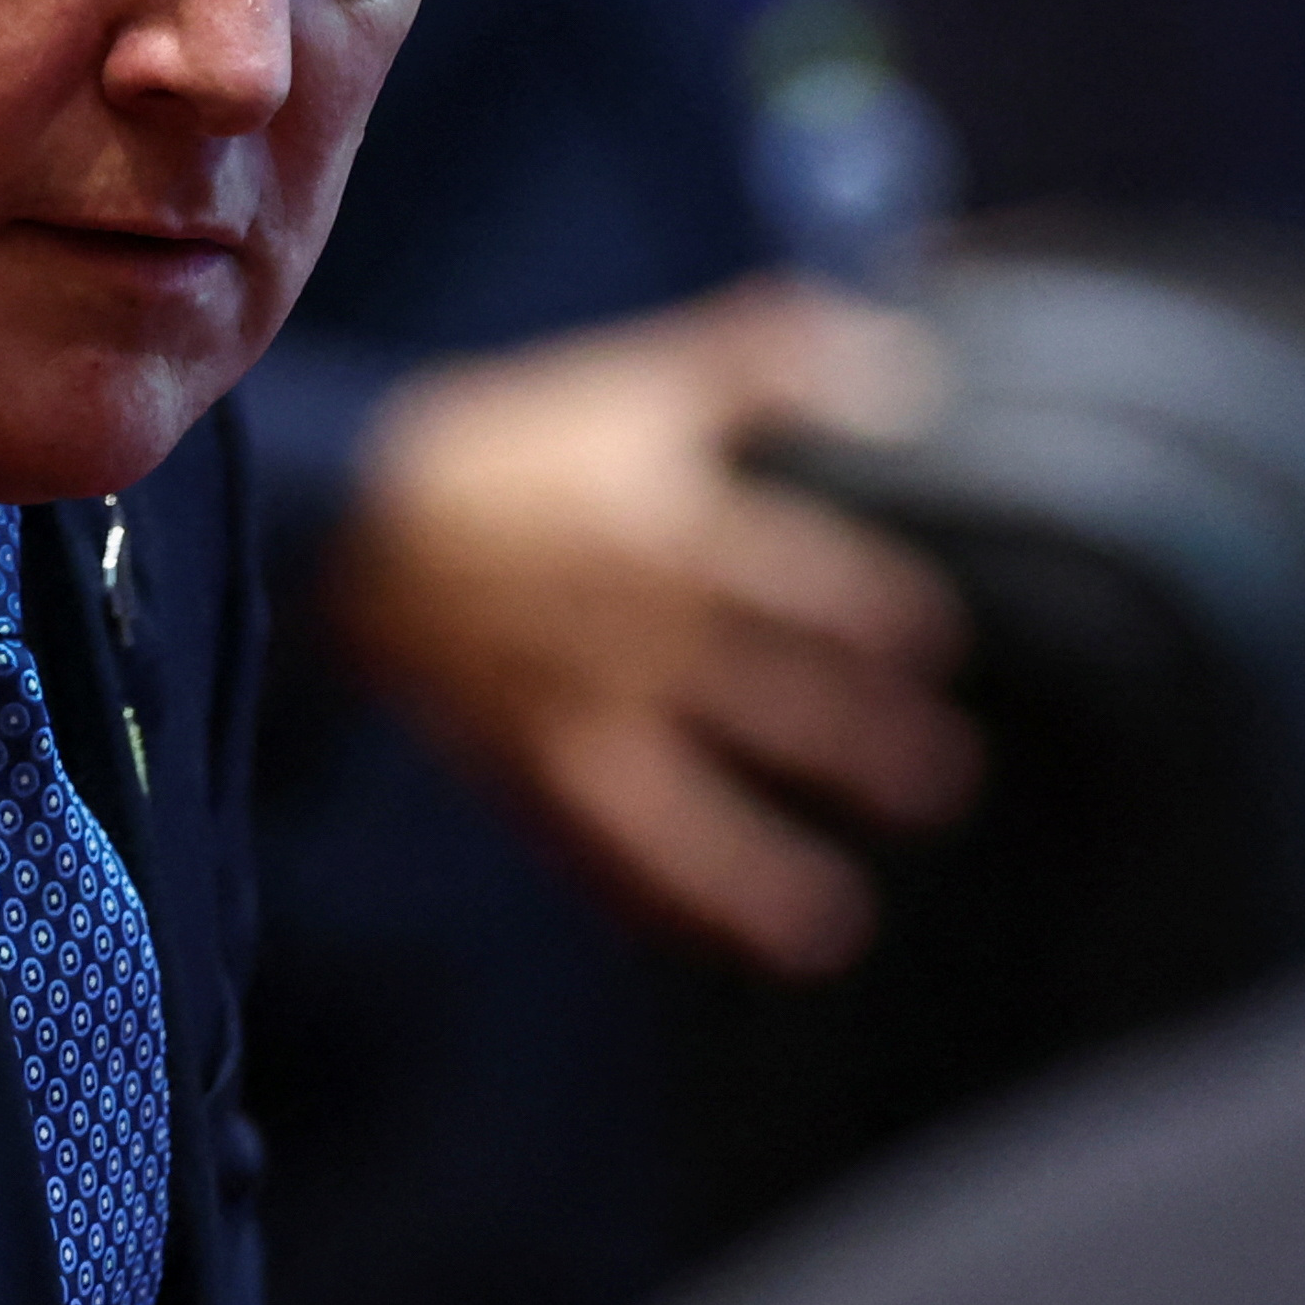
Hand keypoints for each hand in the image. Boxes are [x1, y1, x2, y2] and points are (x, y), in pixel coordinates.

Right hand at [324, 277, 974, 977]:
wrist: (359, 520)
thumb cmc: (513, 445)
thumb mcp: (644, 379)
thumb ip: (771, 362)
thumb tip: (905, 365)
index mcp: (673, 537)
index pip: (803, 583)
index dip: (876, 615)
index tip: (936, 644)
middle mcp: (638, 640)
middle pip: (771, 703)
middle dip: (863, 748)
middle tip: (945, 784)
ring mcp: (582, 718)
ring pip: (686, 815)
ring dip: (762, 874)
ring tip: (839, 926)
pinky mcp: (530, 771)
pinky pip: (602, 855)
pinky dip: (663, 906)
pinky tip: (716, 942)